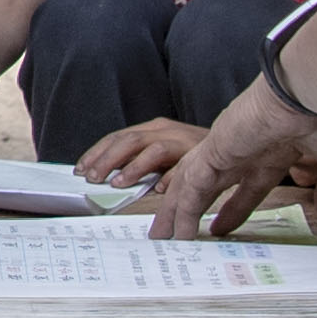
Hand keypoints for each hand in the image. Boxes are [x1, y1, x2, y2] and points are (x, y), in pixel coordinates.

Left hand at [70, 115, 205, 187]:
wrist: (235, 143)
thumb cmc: (197, 156)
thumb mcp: (164, 158)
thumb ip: (142, 166)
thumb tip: (115, 181)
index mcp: (153, 129)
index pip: (117, 137)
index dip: (97, 152)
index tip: (81, 169)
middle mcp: (164, 129)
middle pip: (127, 141)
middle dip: (106, 160)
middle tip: (92, 178)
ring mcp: (181, 138)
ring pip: (149, 148)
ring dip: (132, 168)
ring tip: (117, 183)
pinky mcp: (199, 150)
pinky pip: (180, 162)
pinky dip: (168, 175)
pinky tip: (158, 188)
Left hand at [145, 73, 316, 238]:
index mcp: (278, 148)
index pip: (250, 184)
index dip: (235, 207)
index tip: (221, 226)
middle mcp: (248, 147)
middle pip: (212, 185)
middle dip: (195, 209)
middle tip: (179, 233)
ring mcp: (229, 145)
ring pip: (194, 183)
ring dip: (178, 210)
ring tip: (163, 237)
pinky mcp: (216, 147)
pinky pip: (193, 184)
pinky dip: (183, 207)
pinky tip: (176, 229)